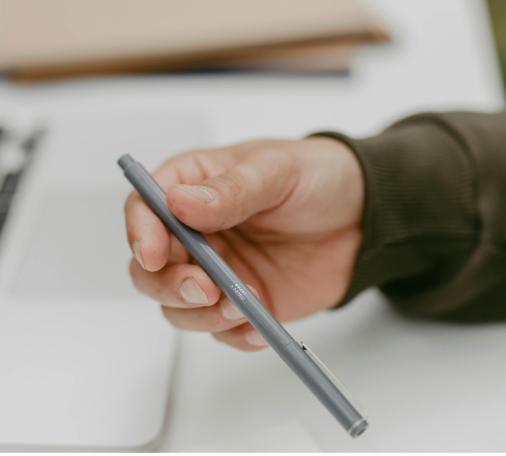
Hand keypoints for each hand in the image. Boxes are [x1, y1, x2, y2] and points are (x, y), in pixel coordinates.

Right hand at [123, 137, 363, 350]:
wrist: (364, 217)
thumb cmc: (319, 177)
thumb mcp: (278, 171)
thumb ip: (231, 190)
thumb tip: (179, 202)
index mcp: (194, 185)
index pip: (145, 207)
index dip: (140, 231)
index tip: (154, 253)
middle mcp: (195, 231)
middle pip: (150, 267)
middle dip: (168, 284)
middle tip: (204, 288)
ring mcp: (216, 269)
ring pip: (177, 305)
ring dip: (200, 313)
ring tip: (242, 305)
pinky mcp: (241, 301)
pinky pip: (219, 329)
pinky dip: (233, 334)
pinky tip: (259, 326)